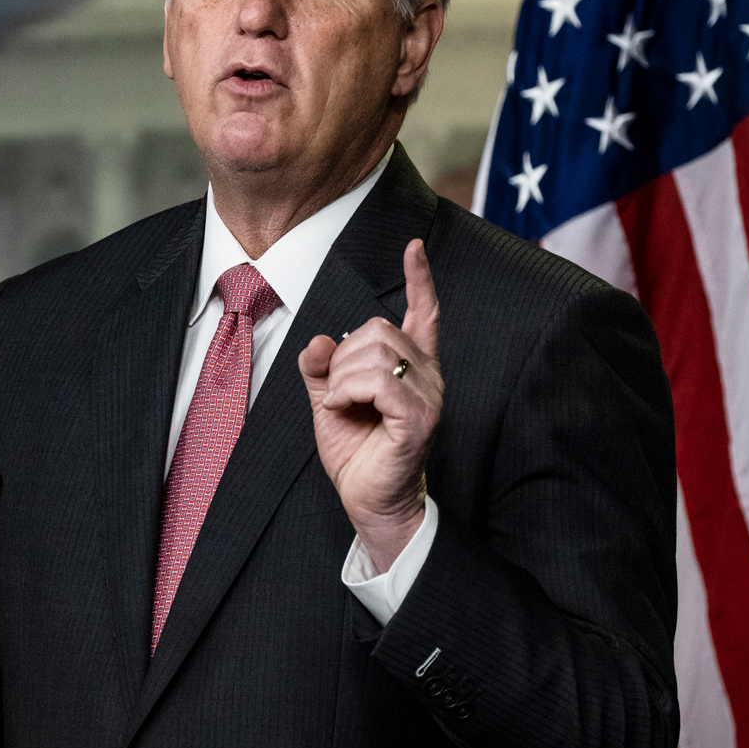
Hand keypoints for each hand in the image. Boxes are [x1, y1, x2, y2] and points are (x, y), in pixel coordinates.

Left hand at [297, 238, 442, 570]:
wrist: (368, 500)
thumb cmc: (357, 452)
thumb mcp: (329, 400)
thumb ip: (321, 367)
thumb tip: (319, 339)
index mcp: (414, 367)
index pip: (424, 313)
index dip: (419, 279)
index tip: (413, 247)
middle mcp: (428, 376)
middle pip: (379, 329)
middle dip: (343, 356)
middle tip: (337, 392)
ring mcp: (429, 396)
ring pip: (376, 352)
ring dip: (342, 377)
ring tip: (341, 405)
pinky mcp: (419, 418)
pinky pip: (378, 381)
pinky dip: (347, 391)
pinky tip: (343, 410)